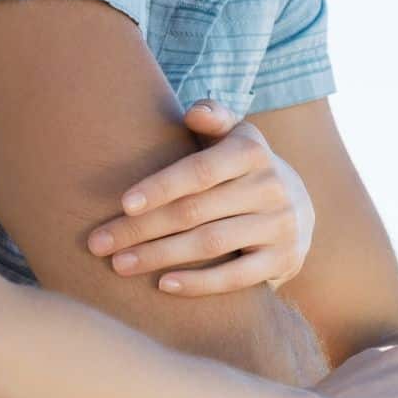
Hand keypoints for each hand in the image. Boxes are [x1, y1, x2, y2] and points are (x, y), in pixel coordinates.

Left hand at [87, 101, 313, 294]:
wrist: (299, 203)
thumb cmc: (240, 165)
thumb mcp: (233, 134)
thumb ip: (214, 116)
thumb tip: (193, 113)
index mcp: (251, 151)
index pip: (200, 171)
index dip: (161, 186)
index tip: (122, 203)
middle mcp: (271, 187)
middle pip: (195, 211)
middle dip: (142, 228)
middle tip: (99, 242)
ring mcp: (280, 226)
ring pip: (211, 244)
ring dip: (159, 256)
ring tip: (119, 265)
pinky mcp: (284, 260)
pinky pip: (236, 278)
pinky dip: (198, 283)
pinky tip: (162, 285)